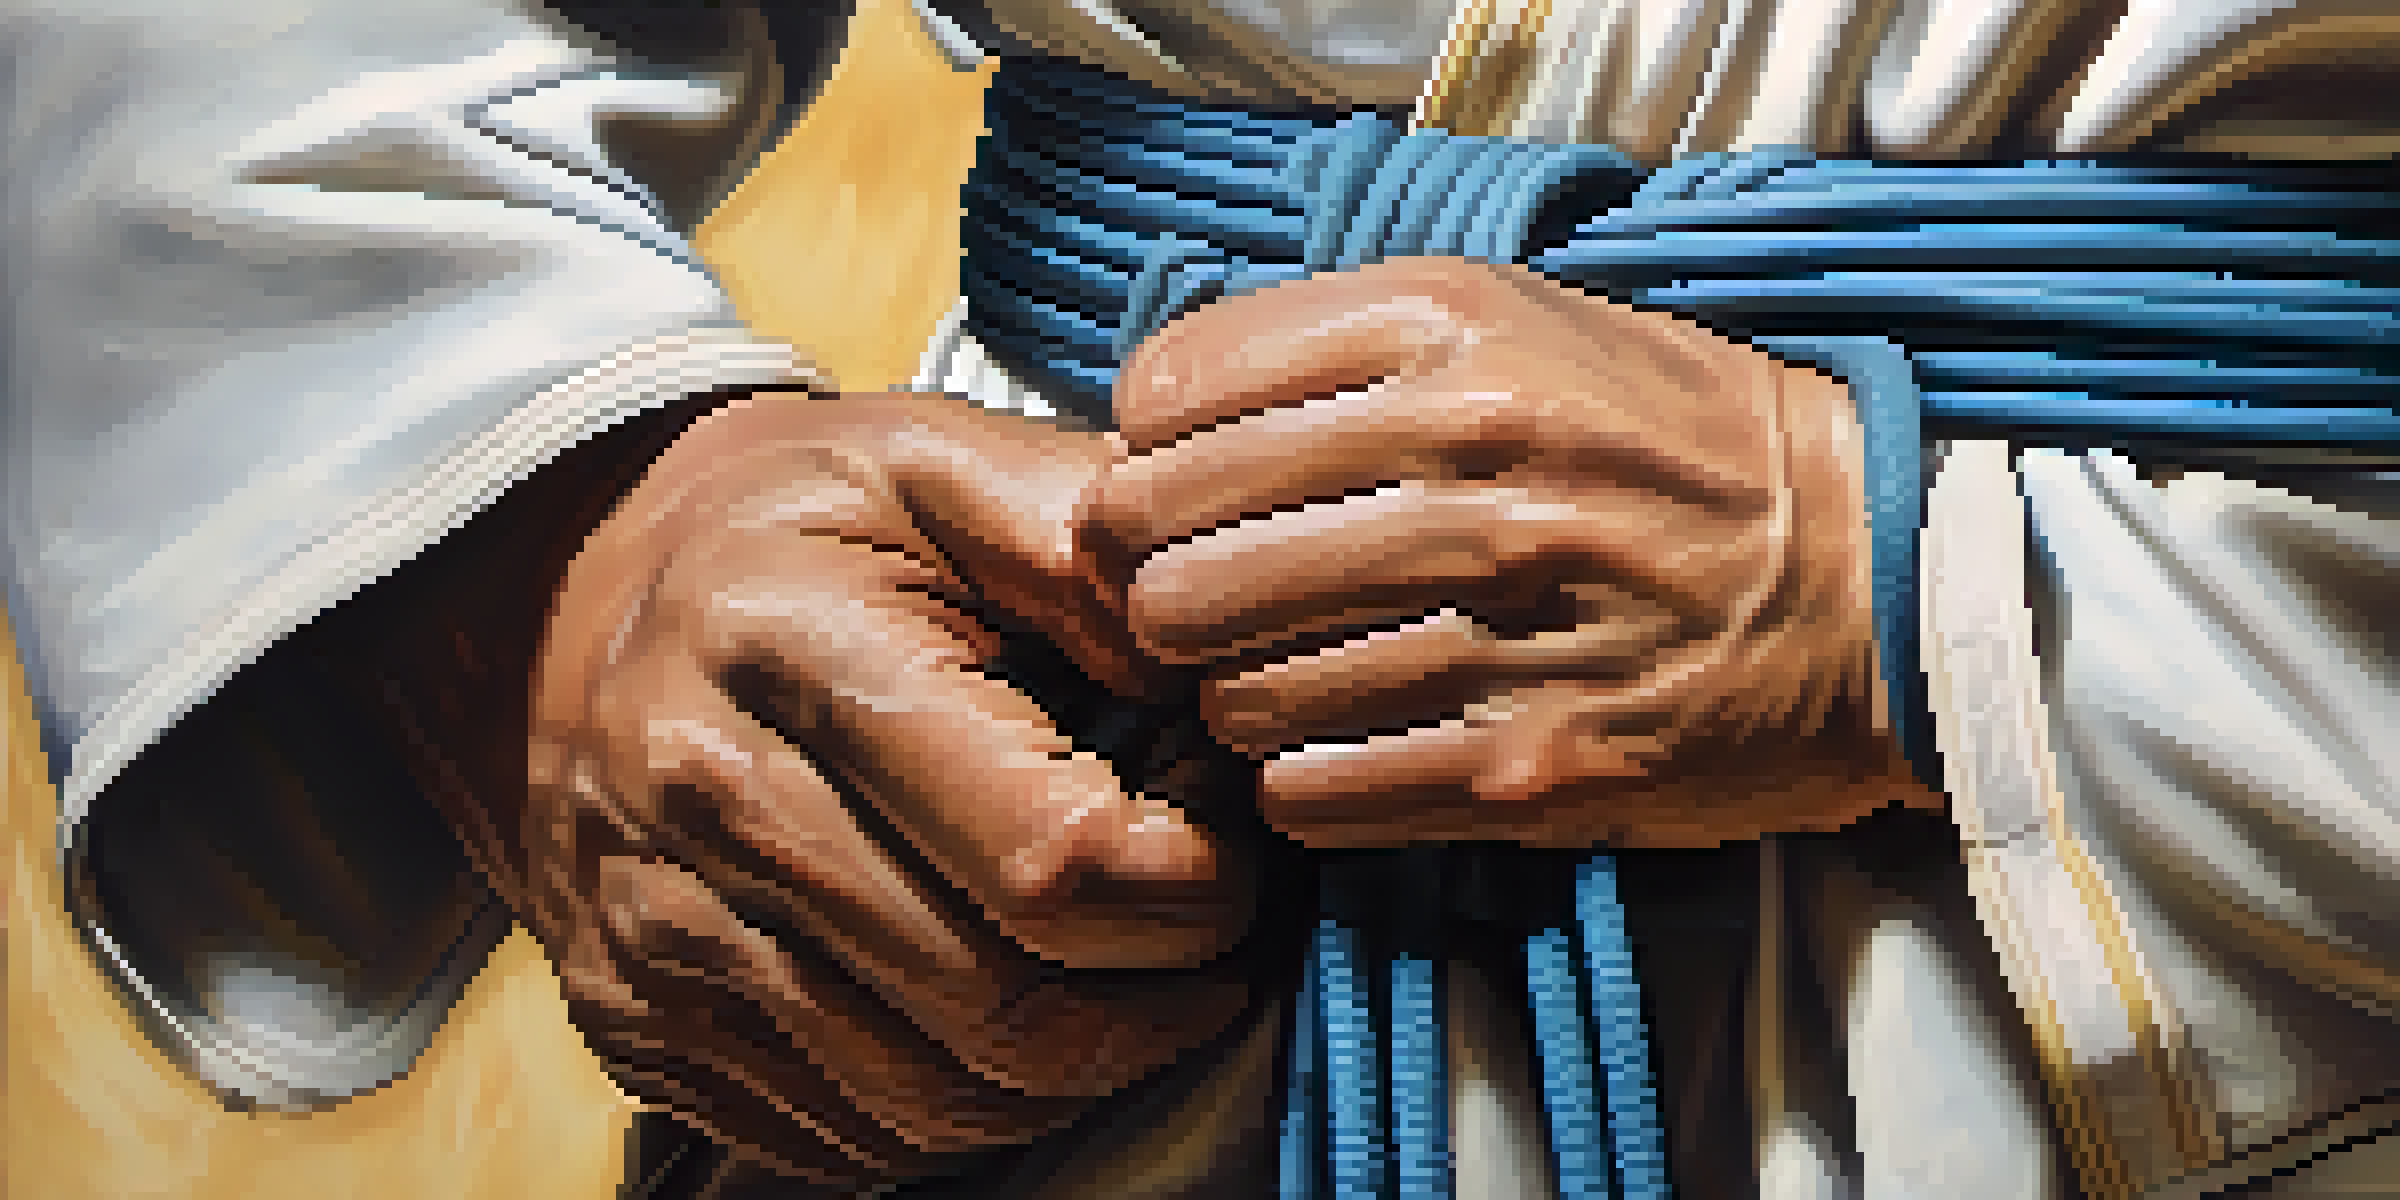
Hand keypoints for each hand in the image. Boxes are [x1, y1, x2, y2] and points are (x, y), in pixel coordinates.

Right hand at [503, 390, 1257, 1186]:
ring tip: (1131, 982)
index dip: (1195, 884)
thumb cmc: (790, 528)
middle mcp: (710, 810)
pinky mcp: (640, 1027)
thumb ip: (1083, 532)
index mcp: (795, 650)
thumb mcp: (934, 459)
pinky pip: (846, 1140)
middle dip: (1161, 997)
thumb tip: (1214, 657)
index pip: (1053, 858)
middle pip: (1005, 1014)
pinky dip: (963, 1109)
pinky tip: (1009, 1017)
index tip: (1227, 837)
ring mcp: (660, 939)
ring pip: (933, 1105)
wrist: (554, 605)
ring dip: (1078, 1073)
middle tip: (1213, 934)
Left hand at [1083, 256, 1935, 849]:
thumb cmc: (1679, 446)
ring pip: (1232, 687)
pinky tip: (1339, 746)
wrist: (1881, 581)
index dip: (1144, 452)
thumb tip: (1164, 413)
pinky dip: (1297, 779)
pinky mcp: (1529, 766)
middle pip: (1175, 557)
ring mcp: (1503, 625)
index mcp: (1458, 334)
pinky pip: (1310, 790)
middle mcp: (1473, 469)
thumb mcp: (1530, 322)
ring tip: (1285, 675)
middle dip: (1157, 591)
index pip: (1174, 394)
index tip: (1174, 483)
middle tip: (1194, 605)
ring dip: (1232, 693)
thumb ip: (1352, 345)